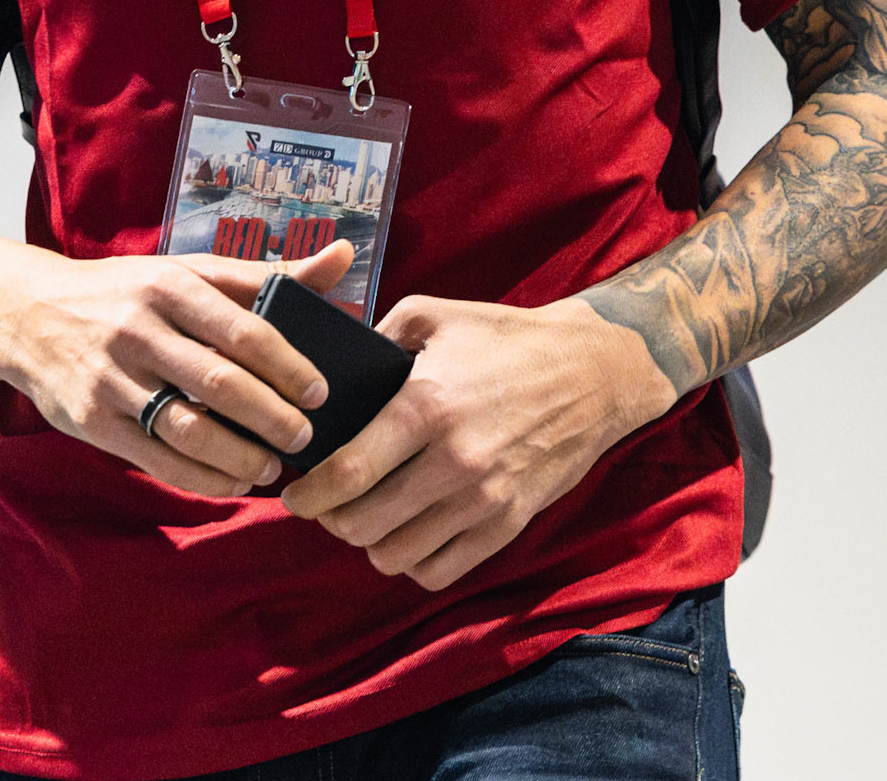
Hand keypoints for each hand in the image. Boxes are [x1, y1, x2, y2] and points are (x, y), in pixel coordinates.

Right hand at [0, 240, 354, 499]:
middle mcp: (140, 328)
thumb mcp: (188, 272)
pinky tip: (232, 480)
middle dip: (272, 417)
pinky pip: (155, 458)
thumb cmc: (128, 293)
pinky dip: (200, 477)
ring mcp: (112, 378)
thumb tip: (345, 259)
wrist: (27, 313)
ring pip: (187, 428)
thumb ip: (266, 276)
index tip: (322, 393)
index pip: (243, 328)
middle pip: (220, 382)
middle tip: (308, 438)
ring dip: (239, 456)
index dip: (288, 365)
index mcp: (171, 285)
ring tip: (273, 466)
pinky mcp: (91, 420)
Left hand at [280, 293, 675, 589]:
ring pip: (397, 556)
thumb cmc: (506, 338)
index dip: (309, 495)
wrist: (592, 370)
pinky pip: (441, 571)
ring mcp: (484, 499)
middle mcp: (453, 460)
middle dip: (333, 520)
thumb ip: (377, 339)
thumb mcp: (433, 315)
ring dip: (371, 543)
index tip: (294, 496)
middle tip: (327, 504)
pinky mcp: (509, 523)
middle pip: (363, 524)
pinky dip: (413, 562)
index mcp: (426, 405)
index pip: (347, 473)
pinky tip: (408, 535)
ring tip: (366, 518)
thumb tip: (332, 375)